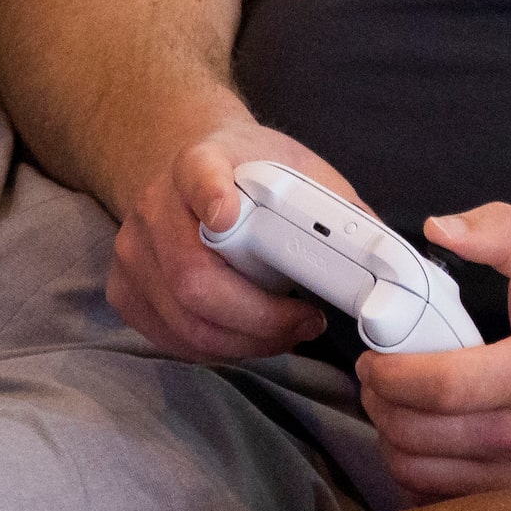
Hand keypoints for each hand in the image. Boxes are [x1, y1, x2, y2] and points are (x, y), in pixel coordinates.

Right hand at [106, 124, 362, 361]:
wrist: (195, 171)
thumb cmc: (256, 173)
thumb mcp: (300, 169)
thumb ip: (336, 206)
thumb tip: (385, 253)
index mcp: (201, 161)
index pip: (198, 173)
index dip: (210, 195)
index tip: (228, 217)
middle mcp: (155, 204)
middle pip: (192, 275)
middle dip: (258, 314)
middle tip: (306, 321)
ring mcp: (134, 250)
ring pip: (182, 317)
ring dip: (245, 340)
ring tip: (291, 333)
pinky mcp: (125, 289)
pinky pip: (169, 337)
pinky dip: (218, 349)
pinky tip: (254, 339)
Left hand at [356, 202, 510, 498]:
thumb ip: (503, 235)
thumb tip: (441, 228)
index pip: (446, 386)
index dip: (392, 372)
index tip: (377, 354)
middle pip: (419, 433)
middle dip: (379, 399)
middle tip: (380, 372)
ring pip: (417, 470)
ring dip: (389, 434)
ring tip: (397, 401)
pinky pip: (434, 496)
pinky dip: (413, 467)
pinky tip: (423, 435)